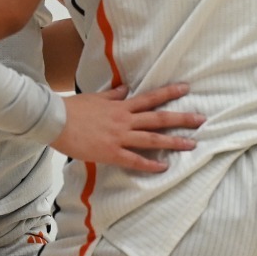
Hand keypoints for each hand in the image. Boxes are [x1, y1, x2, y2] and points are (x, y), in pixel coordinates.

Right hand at [51, 84, 203, 171]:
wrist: (55, 120)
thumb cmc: (73, 108)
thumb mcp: (95, 97)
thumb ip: (112, 95)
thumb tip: (125, 88)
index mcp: (121, 106)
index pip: (151, 97)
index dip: (169, 93)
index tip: (186, 89)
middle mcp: (124, 120)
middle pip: (158, 118)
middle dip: (182, 119)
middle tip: (202, 119)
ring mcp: (119, 137)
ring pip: (152, 139)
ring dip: (173, 142)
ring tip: (192, 144)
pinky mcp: (110, 152)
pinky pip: (134, 160)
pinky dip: (150, 164)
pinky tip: (163, 167)